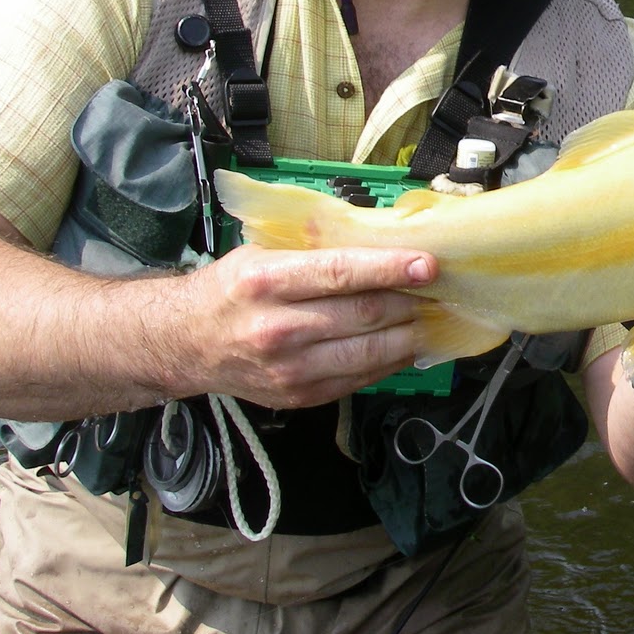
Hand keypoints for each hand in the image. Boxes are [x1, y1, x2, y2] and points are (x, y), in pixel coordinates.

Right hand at [168, 244, 434, 408]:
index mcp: (267, 281)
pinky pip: (362, 377)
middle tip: (446, 288)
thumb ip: (315, 246)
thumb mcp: (262, 252)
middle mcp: (278, 328)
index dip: (390, 268)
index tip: (428, 264)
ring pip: (371, 351)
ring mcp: (291, 369)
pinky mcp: (301, 397)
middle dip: (413, 300)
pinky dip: (393, 360)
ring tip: (439, 314)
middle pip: (364, 314)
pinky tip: (410, 342)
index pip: (340, 272)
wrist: (186, 343)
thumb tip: (382, 236)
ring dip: (413, 332)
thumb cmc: (233, 288)